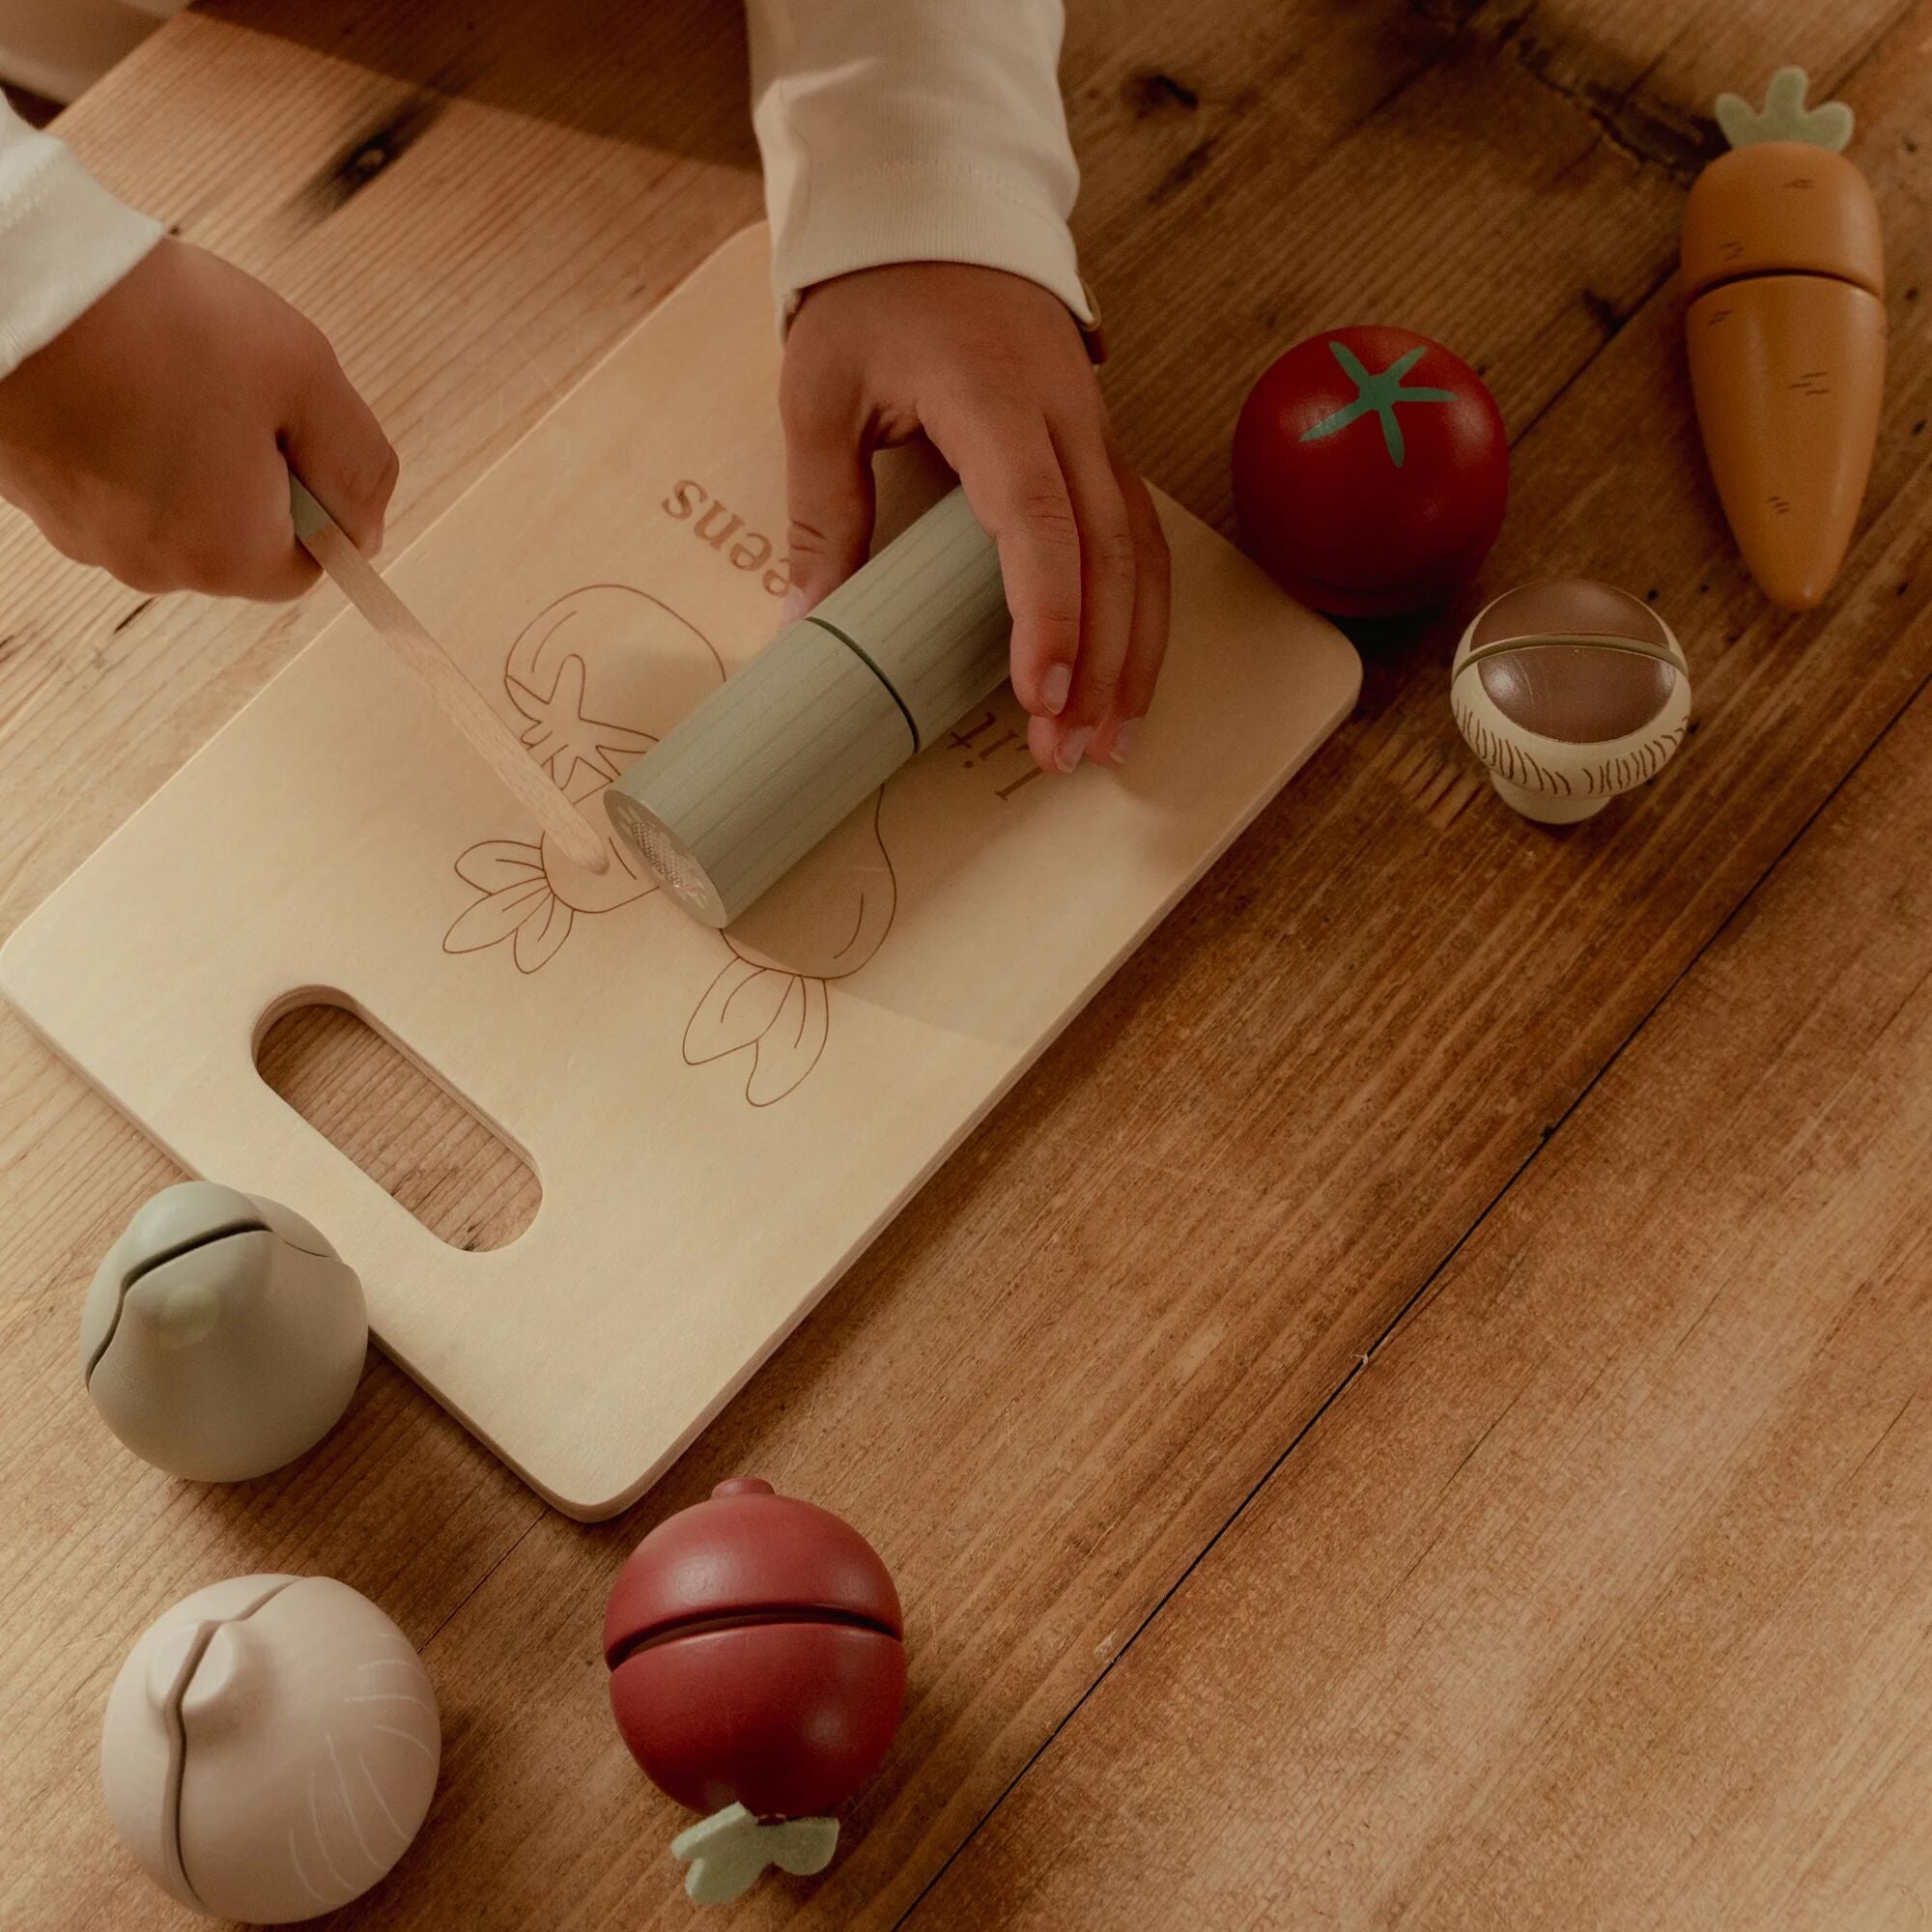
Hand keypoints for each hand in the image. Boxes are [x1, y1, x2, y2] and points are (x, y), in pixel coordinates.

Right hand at [0, 238, 395, 600]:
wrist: (12, 280)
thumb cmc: (157, 324)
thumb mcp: (306, 379)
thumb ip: (359, 467)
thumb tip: (369, 528)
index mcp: (226, 555)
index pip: (306, 564)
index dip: (317, 499)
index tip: (295, 431)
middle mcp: (151, 565)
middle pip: (235, 537)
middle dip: (250, 472)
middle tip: (228, 389)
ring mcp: (82, 533)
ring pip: (169, 506)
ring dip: (184, 451)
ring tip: (164, 375)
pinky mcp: (33, 495)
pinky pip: (108, 480)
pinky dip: (123, 438)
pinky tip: (115, 377)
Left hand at [780, 262, 1169, 771]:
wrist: (936, 211)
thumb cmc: (873, 300)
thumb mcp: (821, 394)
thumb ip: (822, 510)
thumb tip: (807, 628)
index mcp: (995, 403)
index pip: (1037, 523)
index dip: (1046, 615)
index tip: (1038, 694)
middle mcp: (1066, 422)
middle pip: (1110, 556)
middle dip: (1099, 665)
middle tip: (1068, 755)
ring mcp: (1095, 434)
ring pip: (1144, 555)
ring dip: (1134, 655)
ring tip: (1109, 744)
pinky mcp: (1101, 449)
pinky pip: (1141, 540)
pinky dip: (1141, 616)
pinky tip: (1126, 678)